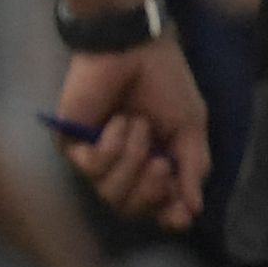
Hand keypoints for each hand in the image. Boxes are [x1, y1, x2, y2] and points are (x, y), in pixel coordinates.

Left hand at [55, 39, 208, 230]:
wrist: (133, 51)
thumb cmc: (165, 83)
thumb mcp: (191, 127)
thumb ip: (193, 167)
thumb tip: (195, 209)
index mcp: (156, 163)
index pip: (157, 207)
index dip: (168, 216)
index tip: (180, 214)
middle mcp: (125, 166)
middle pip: (130, 209)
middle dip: (151, 191)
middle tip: (162, 163)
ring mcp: (97, 158)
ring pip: (110, 194)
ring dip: (132, 159)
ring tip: (138, 124)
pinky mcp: (72, 146)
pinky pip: (93, 168)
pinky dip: (112, 145)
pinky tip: (117, 121)